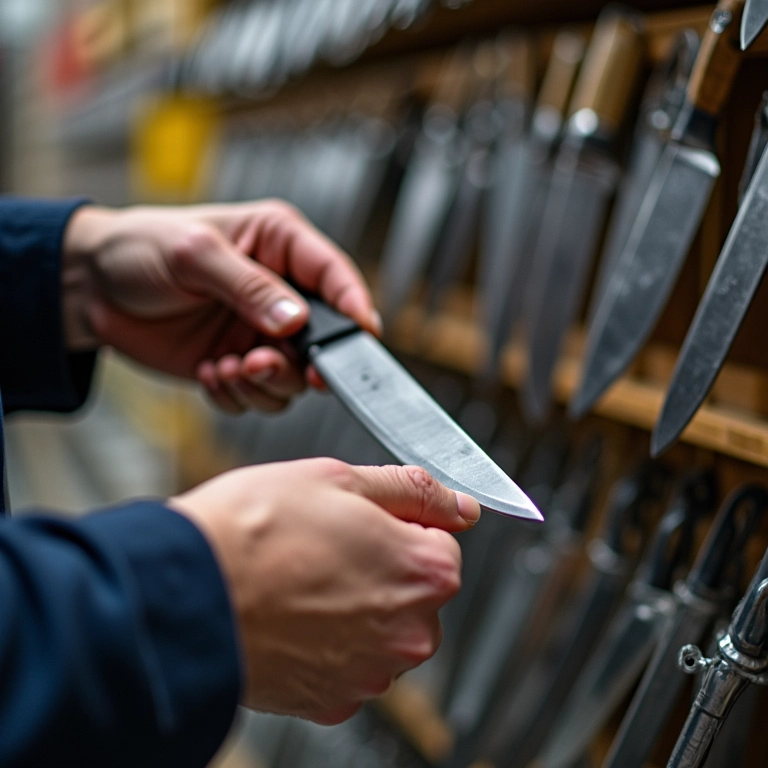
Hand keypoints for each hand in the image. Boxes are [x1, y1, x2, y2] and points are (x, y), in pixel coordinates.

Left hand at [62, 201, 379, 412]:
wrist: (92, 290)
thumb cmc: (140, 248)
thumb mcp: (194, 254)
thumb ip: (249, 286)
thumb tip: (294, 321)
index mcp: (280, 246)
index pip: (335, 276)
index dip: (355, 307)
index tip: (361, 337)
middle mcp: (280, 292)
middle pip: (324, 340)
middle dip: (301, 363)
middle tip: (262, 364)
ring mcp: (261, 333)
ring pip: (294, 378)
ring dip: (263, 383)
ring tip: (224, 367)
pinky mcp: (239, 363)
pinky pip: (259, 396)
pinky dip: (236, 396)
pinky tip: (208, 373)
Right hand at [168, 459, 480, 723]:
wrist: (186, 593)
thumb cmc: (254, 530)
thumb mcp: (339, 479)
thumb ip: (410, 490)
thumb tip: (458, 503)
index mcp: (423, 570)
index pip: (441, 543)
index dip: (399, 525)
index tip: (363, 522)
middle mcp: (409, 631)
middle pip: (415, 591)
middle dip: (382, 567)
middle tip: (324, 545)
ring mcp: (370, 673)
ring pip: (381, 629)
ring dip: (355, 607)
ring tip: (300, 579)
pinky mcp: (331, 701)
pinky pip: (346, 665)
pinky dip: (326, 644)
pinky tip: (290, 616)